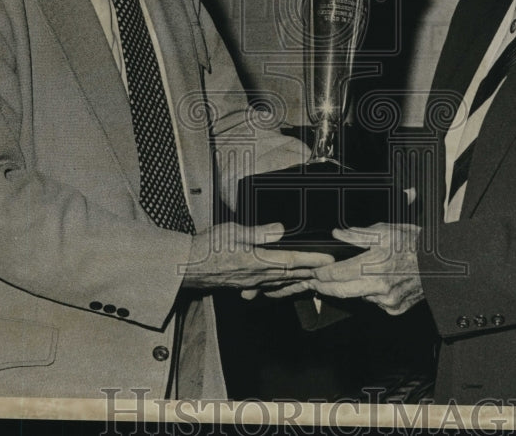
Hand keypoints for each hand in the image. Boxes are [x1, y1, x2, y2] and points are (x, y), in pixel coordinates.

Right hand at [182, 222, 332, 290]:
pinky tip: (285, 284)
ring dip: (301, 280)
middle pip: (292, 274)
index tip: (329, 260)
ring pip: (282, 282)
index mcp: (257, 261)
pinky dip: (282, 285)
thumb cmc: (205, 248)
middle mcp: (257, 275)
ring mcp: (251, 282)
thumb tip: (280, 229)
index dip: (312, 260)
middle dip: (312, 272)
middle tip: (330, 271)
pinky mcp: (243, 284)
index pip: (292, 260)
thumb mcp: (232, 232)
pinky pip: (269, 286)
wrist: (185, 267)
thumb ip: (257, 232)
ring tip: (316, 278)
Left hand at [300, 223, 424, 314]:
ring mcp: (387, 301)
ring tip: (351, 276)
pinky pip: (375, 303)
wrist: (442, 262)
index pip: (336, 274)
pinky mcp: (395, 309)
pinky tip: (377, 282)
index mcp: (373, 266)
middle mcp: (378, 287)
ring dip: (351, 289)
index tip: (313, 272)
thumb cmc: (415, 244)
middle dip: (325, 287)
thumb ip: (357, 235)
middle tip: (315, 282)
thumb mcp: (385, 232)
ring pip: (359, 297)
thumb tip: (338, 233)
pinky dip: (371, 294)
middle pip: (341, 291)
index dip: (321, 273)